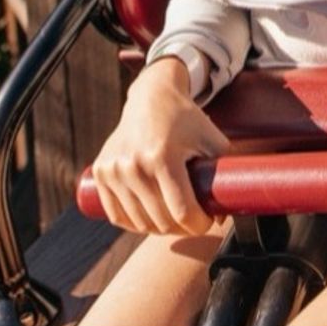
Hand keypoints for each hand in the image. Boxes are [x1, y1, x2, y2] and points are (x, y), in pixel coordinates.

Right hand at [86, 55, 229, 235]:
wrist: (151, 97)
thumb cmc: (186, 119)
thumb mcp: (212, 139)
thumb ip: (225, 172)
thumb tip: (226, 212)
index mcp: (162, 156)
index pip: (182, 212)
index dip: (200, 224)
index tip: (209, 220)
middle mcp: (134, 164)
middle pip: (161, 222)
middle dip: (184, 228)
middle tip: (194, 219)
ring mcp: (113, 170)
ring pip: (140, 223)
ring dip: (160, 228)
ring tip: (175, 217)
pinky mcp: (100, 173)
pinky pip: (117, 216)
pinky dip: (134, 224)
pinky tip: (150, 218)